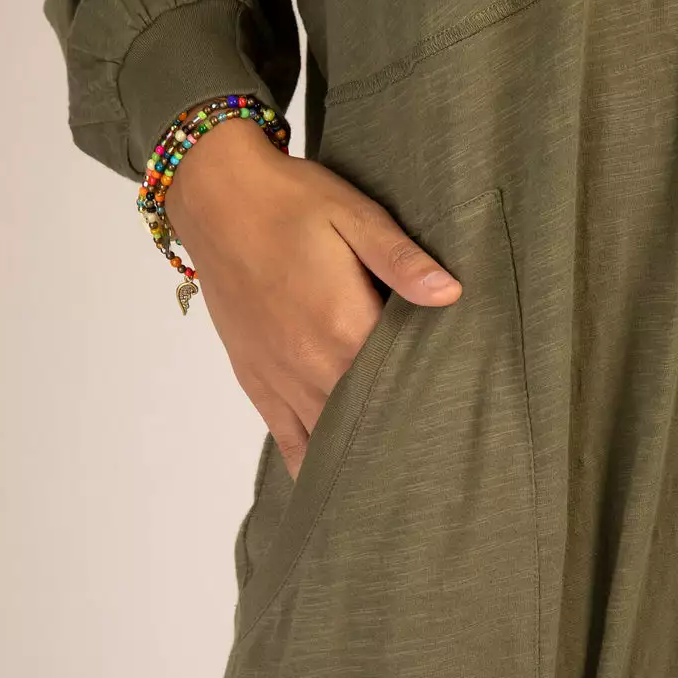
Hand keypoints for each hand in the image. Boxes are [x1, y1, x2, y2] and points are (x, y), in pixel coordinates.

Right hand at [165, 116, 461, 479]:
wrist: (215, 198)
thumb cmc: (290, 202)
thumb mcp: (354, 215)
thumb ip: (401, 260)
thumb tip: (451, 293)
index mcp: (345, 327)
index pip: (402, 381)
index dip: (433, 396)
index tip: (462, 409)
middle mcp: (313, 366)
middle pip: (369, 418)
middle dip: (403, 430)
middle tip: (440, 449)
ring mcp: (281, 380)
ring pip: (330, 437)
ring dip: (361, 451)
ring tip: (399, 470)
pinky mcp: (256, 381)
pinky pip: (287, 440)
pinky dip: (311, 463)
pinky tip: (332, 478)